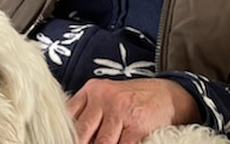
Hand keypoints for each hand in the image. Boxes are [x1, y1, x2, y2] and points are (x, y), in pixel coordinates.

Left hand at [67, 78, 199, 143]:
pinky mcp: (137, 125)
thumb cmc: (133, 99)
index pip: (68, 116)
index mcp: (91, 90)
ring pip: (100, 143)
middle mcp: (103, 98)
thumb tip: (69, 136)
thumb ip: (88, 111)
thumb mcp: (107, 96)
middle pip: (80, 132)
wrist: (168, 94)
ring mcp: (120, 111)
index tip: (61, 142)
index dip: (63, 135)